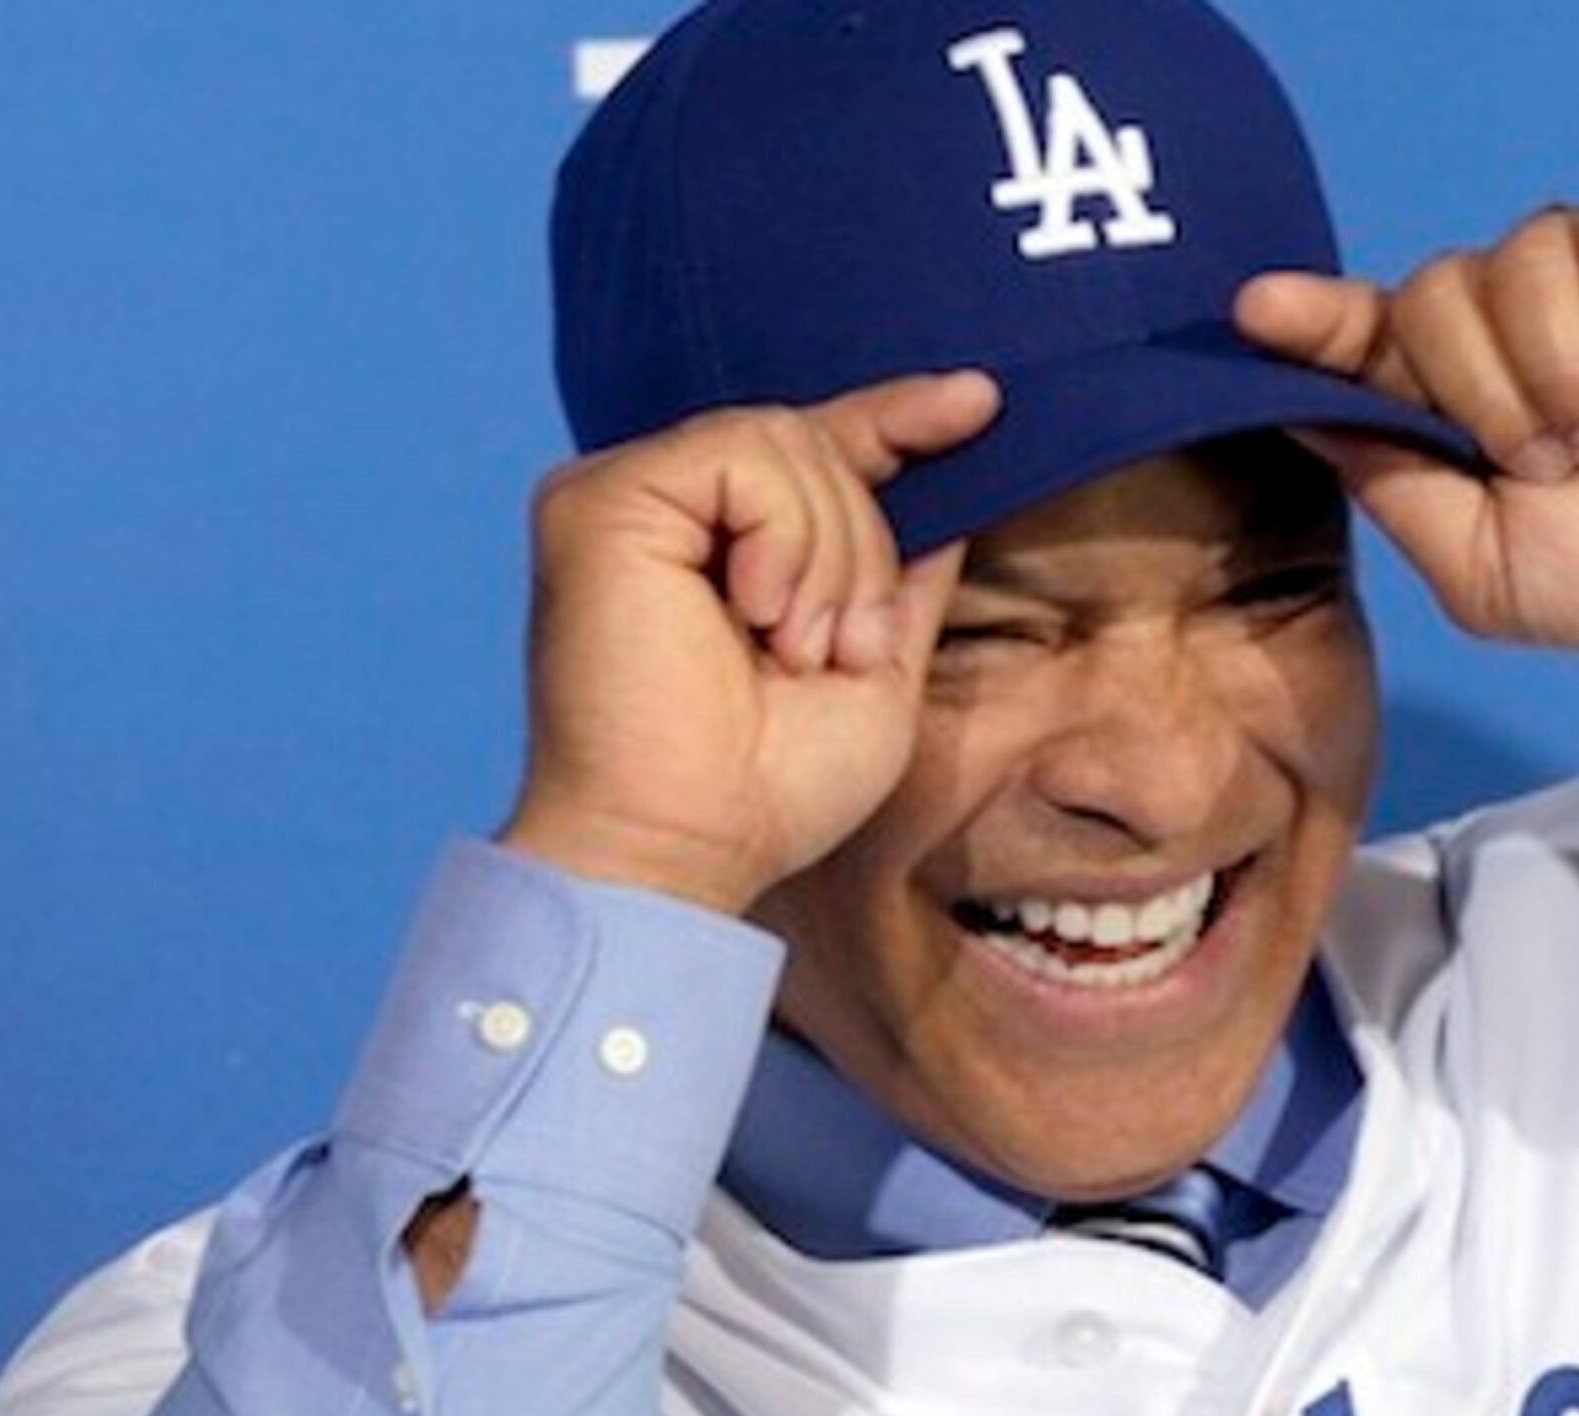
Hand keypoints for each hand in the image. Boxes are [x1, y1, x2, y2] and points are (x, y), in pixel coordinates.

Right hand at [502, 372, 1000, 914]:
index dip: (897, 418)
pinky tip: (757, 614)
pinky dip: (782, 538)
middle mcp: (663, 510)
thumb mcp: (875, 669)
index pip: (815, 450)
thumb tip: (956, 494)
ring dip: (829, 556)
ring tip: (793, 649)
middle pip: (813, 441)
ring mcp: (621, 496)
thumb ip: (902, 579)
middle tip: (836, 651)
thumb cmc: (769, 789)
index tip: (981, 402)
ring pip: (784, 439)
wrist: (683, 850)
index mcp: (719, 546)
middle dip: (862, 544)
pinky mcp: (597, 500)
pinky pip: (739, 454)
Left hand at [1236, 186, 1578, 662]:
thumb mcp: (1485, 566)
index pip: (1366, 331)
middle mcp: (1520, 316)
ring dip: (1566, 375)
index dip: (1311, 319)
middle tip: (1566, 469)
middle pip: (1430, 294)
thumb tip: (1299, 407)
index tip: (1259, 313)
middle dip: (1486, 398)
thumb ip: (1391, 482)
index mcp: (1464, 391)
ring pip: (1517, 263)